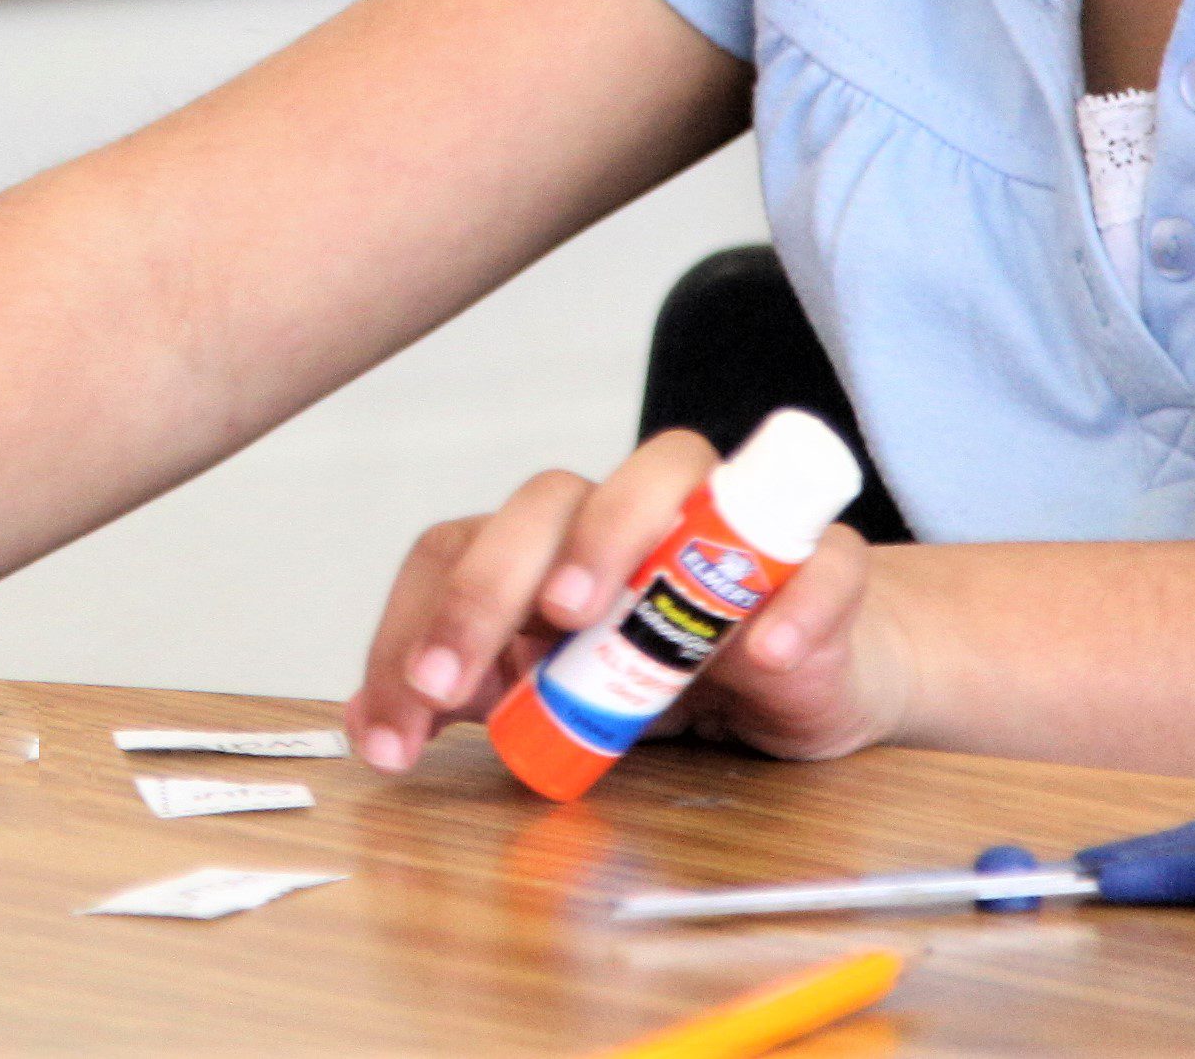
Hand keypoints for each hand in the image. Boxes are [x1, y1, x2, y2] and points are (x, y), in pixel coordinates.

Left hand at [344, 430, 909, 770]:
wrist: (808, 683)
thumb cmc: (671, 675)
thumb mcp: (558, 699)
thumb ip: (472, 696)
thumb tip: (373, 725)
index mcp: (548, 543)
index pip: (463, 545)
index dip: (427, 617)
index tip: (415, 701)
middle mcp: (627, 511)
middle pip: (551, 498)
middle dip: (498, 575)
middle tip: (468, 661)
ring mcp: (726, 526)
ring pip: (669, 467)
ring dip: (616, 531)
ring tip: (585, 613)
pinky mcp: (821, 567)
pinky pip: (818, 559)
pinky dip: (794, 600)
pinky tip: (762, 658)